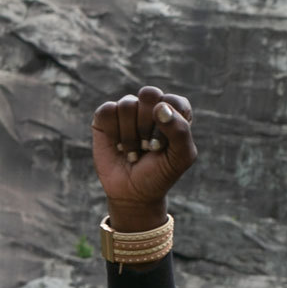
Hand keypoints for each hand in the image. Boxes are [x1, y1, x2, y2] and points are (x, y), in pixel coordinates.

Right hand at [91, 85, 197, 230]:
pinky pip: (107, 111)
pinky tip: (118, 146)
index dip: (167, 124)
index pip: (173, 101)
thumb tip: (160, 107)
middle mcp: (152, 105)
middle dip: (147, 127)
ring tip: (134, 151)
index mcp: (175, 111)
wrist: (133, 193)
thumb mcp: (180, 158)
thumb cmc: (160, 173)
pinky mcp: (106, 117)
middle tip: (148, 147)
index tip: (163, 147)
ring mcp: (128, 109)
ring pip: (127, 104)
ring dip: (130, 136)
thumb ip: (180, 131)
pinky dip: (113, 133)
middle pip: (149, 94)